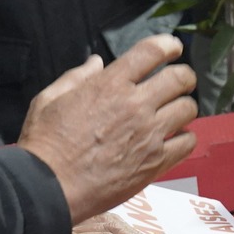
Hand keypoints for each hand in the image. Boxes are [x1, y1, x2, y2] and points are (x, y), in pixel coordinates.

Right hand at [18, 35, 198, 224]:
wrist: (48, 188)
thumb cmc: (44, 145)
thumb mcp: (48, 100)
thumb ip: (76, 77)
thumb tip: (96, 63)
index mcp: (109, 85)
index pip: (152, 51)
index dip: (168, 45)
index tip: (173, 49)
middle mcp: (135, 105)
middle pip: (180, 78)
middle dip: (184, 77)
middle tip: (180, 83)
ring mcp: (148, 134)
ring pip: (188, 109)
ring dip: (184, 107)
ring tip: (174, 113)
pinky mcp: (155, 162)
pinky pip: (188, 143)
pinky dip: (185, 138)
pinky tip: (174, 139)